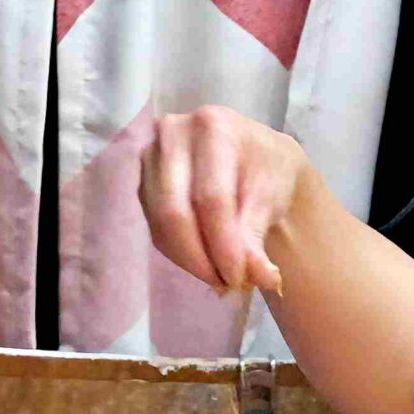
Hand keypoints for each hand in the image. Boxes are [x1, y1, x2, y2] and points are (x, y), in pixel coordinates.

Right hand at [140, 106, 310, 293]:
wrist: (255, 160)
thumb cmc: (267, 173)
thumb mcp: (272, 198)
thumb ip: (258, 237)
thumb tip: (264, 279)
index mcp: (214, 127)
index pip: (212, 197)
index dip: (224, 245)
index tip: (239, 279)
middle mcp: (172, 133)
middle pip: (176, 212)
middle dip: (201, 258)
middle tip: (227, 286)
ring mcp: (150, 156)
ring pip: (160, 223)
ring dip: (189, 260)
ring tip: (219, 278)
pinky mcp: (141, 181)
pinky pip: (154, 228)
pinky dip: (179, 252)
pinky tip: (202, 262)